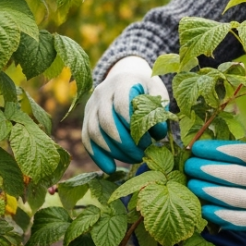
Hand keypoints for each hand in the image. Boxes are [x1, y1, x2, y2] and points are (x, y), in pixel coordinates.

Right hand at [81, 57, 169, 172]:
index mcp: (122, 82)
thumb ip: (159, 112)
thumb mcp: (157, 94)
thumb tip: (157, 135)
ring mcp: (91, 105)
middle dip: (125, 144)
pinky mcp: (87, 118)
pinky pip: (87, 139)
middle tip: (142, 155)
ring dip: (114, 151)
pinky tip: (110, 168)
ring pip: (95, 132)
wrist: (127, 77)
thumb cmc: (146, 89)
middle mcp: (102, 92)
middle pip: (106, 122)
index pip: (122, 106)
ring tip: (133, 159)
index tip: (149, 141)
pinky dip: (98, 156)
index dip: (134, 127)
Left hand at [184, 140, 245, 244]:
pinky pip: (236, 219)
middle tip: (188, 166)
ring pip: (231, 197)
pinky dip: (217, 214)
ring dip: (206, 191)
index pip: (240, 151)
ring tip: (191, 184)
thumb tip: (210, 146)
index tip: (195, 148)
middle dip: (205, 169)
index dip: (214, 149)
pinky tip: (204, 208)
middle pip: (232, 173)